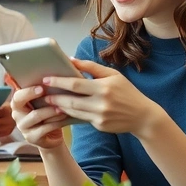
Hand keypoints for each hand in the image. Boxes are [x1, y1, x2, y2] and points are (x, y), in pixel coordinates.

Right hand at [10, 86, 69, 148]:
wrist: (51, 137)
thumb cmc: (47, 115)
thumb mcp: (43, 103)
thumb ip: (43, 93)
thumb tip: (53, 78)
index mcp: (17, 103)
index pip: (17, 95)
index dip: (28, 91)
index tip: (42, 87)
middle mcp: (17, 115)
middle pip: (20, 103)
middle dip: (33, 96)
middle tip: (50, 94)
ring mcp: (23, 127)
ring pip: (35, 115)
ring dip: (50, 110)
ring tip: (62, 107)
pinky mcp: (31, 138)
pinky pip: (44, 128)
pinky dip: (56, 122)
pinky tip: (65, 117)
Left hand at [41, 59, 162, 136]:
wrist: (143, 116)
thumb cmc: (127, 92)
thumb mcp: (113, 75)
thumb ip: (91, 67)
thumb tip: (71, 60)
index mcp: (104, 87)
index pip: (75, 84)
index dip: (58, 82)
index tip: (46, 79)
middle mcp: (101, 103)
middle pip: (71, 100)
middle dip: (55, 97)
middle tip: (42, 93)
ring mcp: (100, 116)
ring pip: (73, 112)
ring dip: (59, 107)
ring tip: (49, 101)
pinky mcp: (99, 126)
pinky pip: (80, 119)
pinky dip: (70, 115)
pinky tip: (61, 111)